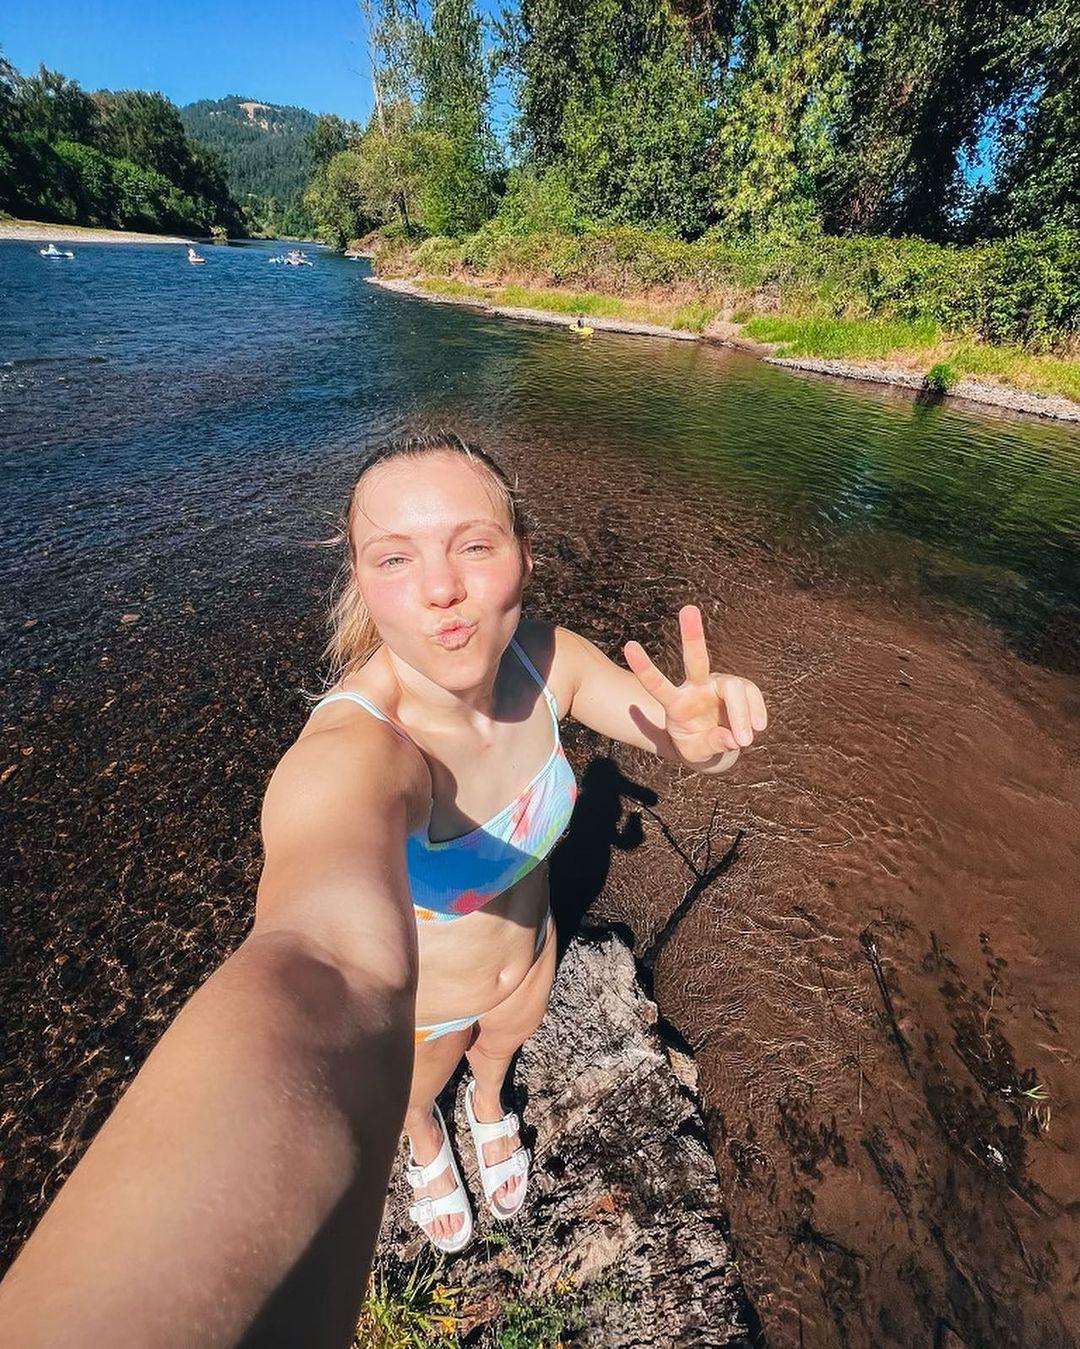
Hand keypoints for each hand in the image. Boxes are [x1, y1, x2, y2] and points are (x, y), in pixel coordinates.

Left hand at [623, 605, 766, 768]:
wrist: (716, 744)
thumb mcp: (696, 754)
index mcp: (676, 703)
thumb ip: (710, 745)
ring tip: (746, 741)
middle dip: (692, 634)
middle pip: (696, 658)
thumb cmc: (696, 745)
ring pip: (734, 688)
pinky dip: (756, 713)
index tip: (629, 646)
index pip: (658, 685)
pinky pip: (752, 696)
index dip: (645, 667)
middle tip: (688, 609)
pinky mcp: (740, 689)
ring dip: (742, 714)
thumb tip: (732, 738)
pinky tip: (758, 727)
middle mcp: (696, 686)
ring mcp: (718, 685)